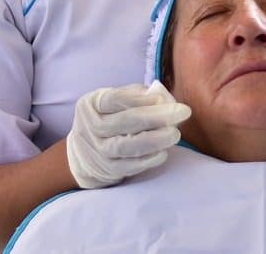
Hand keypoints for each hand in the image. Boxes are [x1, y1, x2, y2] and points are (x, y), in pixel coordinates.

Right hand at [66, 80, 190, 188]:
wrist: (83, 154)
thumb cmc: (107, 119)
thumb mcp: (111, 101)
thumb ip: (135, 96)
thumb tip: (163, 98)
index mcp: (91, 104)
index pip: (115, 99)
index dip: (140, 99)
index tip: (163, 99)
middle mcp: (91, 127)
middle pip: (125, 121)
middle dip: (157, 117)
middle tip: (182, 112)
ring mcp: (98, 151)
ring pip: (127, 146)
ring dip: (155, 140)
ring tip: (175, 134)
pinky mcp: (108, 170)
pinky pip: (130, 166)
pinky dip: (148, 160)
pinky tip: (163, 152)